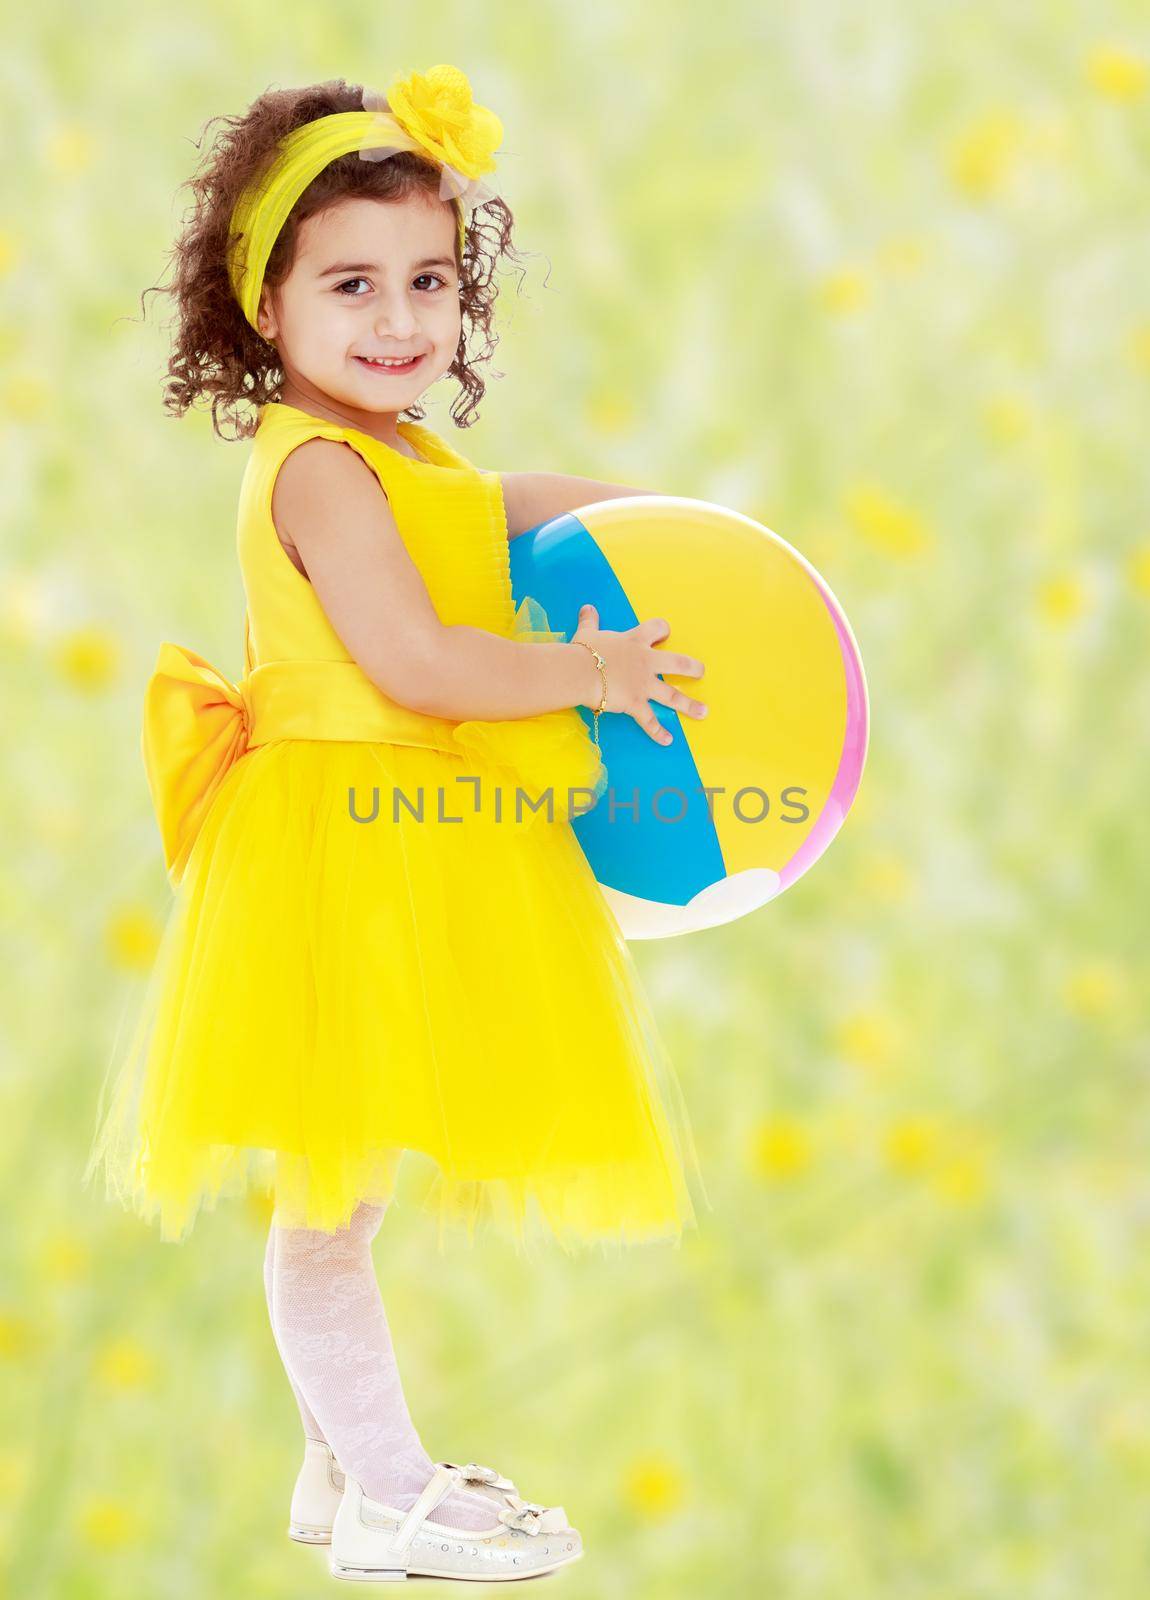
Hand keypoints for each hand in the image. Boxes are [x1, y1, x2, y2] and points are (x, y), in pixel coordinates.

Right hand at [572, 603, 706, 746]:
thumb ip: (590, 621)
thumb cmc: (583, 651)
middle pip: (678, 663)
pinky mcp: (635, 703)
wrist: (579, 671)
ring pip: (672, 696)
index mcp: (635, 642)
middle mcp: (646, 662)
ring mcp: (643, 684)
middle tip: (701, 672)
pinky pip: (649, 721)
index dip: (663, 631)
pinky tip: (668, 740)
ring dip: (689, 705)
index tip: (664, 635)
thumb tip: (587, 607)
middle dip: (692, 668)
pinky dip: (658, 732)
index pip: (657, 628)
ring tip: (704, 711)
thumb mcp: (587, 633)